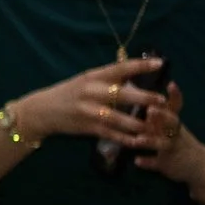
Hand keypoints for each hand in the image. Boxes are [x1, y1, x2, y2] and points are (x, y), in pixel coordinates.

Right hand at [14, 56, 165, 144]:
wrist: (42, 111)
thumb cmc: (70, 93)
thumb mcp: (86, 80)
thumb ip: (109, 78)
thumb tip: (138, 73)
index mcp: (93, 77)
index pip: (120, 68)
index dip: (141, 65)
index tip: (160, 63)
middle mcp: (91, 92)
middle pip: (121, 94)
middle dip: (144, 98)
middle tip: (162, 100)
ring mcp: (88, 111)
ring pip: (118, 118)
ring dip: (138, 123)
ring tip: (155, 125)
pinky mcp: (86, 127)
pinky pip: (110, 134)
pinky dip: (126, 139)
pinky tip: (139, 141)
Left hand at [132, 82, 204, 183]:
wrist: (197, 165)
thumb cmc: (176, 140)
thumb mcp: (171, 125)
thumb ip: (159, 112)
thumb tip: (137, 92)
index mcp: (173, 122)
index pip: (176, 106)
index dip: (175, 96)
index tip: (171, 84)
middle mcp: (174, 133)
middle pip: (172, 122)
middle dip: (161, 116)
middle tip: (150, 110)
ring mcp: (172, 148)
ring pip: (163, 144)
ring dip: (150, 141)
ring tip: (137, 140)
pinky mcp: (167, 164)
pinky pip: (157, 163)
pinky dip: (148, 162)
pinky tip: (137, 161)